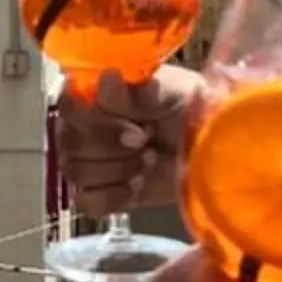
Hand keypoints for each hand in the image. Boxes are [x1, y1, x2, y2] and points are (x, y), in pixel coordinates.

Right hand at [58, 63, 200, 218]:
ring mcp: (90, 161)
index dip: (97, 118)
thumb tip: (106, 80)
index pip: (69, 106)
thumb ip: (136, 91)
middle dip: (112, 146)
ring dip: (118, 168)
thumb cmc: (191, 110)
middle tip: (146, 141)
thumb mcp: (172, 91)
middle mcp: (85, 126)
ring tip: (148, 160)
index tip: (136, 123)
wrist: (211, 149)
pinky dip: (115, 195)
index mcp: (95, 93)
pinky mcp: (101, 193)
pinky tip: (138, 183)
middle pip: (70, 142)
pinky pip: (87, 201)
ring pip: (76, 171)